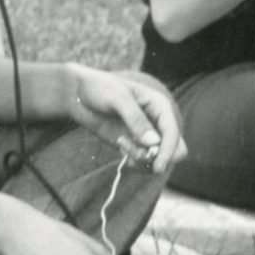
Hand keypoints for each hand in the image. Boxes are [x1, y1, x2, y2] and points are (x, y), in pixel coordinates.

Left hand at [67, 65, 186, 173]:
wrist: (79, 93)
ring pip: (159, 160)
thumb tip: (154, 143)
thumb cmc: (99, 88)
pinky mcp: (134, 145)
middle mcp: (157, 122)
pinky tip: (120, 145)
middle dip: (159, 158)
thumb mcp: (118, 99)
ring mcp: (146, 135)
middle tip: (136, 154)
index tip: (156, 167)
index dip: (168, 152)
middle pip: (176, 151)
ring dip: (143, 160)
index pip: (173, 134)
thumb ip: (136, 120)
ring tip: (122, 144)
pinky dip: (135, 161)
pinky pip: (144, 162)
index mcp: (160, 106)